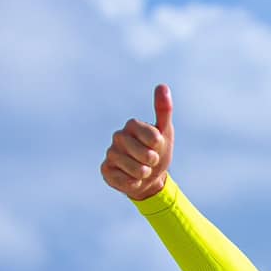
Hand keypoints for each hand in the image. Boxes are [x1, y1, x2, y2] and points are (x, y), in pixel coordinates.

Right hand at [101, 84, 174, 200]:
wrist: (148, 177)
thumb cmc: (157, 152)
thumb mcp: (165, 132)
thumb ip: (164, 111)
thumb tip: (162, 86)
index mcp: (132, 125)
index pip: (153, 137)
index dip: (159, 146)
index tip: (157, 146)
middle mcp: (118, 137)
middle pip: (145, 155)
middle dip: (153, 161)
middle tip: (150, 160)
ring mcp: (110, 153)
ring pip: (136, 170)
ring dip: (145, 174)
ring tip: (142, 170)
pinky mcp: (106, 170)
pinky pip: (125, 181)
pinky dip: (134, 184)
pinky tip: (132, 179)